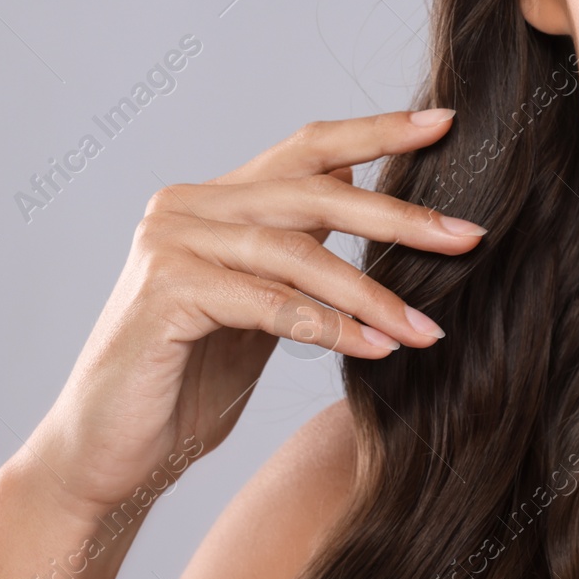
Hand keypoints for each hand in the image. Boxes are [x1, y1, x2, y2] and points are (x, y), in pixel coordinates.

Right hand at [18, 107, 483, 520]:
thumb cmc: (186, 385)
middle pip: (314, 192)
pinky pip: (268, 302)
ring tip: (427, 328)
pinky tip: (376, 350)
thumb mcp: (260, 310)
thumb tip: (368, 208)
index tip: (444, 124)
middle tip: (469, 237)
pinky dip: (328, 327)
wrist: (109, 455)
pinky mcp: (164, 293)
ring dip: (372, 293)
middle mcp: (187, 206)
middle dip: (399, 217)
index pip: (307, 151)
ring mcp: (170, 244)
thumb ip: (298, 260)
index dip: (377, 132)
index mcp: (213, 201)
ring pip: (297, 252)